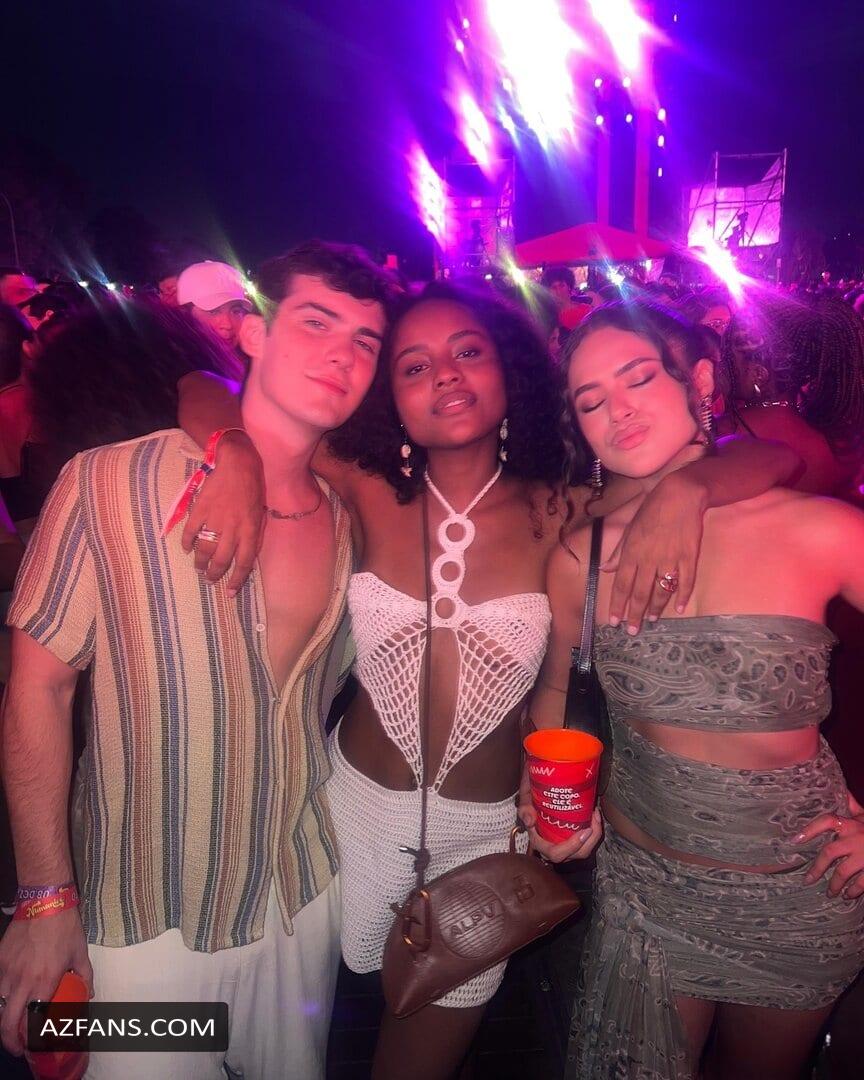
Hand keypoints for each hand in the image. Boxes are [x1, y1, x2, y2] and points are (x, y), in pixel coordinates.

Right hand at [0, 909, 92, 1055]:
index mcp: (44, 981)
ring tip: (14, 1020)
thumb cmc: (65, 928)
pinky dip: (2, 994)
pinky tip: (11, 994)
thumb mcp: (80, 953)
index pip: (32, 1020)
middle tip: (17, 1046)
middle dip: (10, 1040)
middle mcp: (22, 981)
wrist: (44, 902)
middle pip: (7, 1021)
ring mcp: (7, 971)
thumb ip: (85, 977)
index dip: (31, 1038)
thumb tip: (88, 995)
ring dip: (6, 1016)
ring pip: (0, 1004)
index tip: (33, 1045)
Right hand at [181, 430, 265, 595]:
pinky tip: (188, 548)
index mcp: (250, 531)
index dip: (236, 580)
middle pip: (221, 560)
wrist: (238, 464)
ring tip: (199, 568)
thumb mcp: (260, 515)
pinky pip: (191, 532)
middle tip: (210, 580)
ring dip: (200, 563)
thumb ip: (254, 536)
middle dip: (214, 574)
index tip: (229, 592)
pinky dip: (188, 543)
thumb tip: (246, 556)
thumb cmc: (253, 489)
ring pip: (205, 550)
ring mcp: (215, 520)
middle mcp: (233, 529)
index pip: (244, 563)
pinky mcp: (200, 510)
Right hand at [517, 764, 602, 861]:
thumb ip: (524, 808)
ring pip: (583, 851)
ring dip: (594, 837)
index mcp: (539, 841)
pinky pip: (585, 842)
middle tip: (594, 822)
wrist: (536, 785)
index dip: (572, 847)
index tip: (585, 831)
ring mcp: (563, 843)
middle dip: (589, 842)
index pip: (555, 853)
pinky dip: (594, 832)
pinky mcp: (570, 837)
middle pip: (574, 855)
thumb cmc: (531, 792)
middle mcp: (552, 846)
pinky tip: (594, 815)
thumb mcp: (525, 797)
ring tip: (596, 816)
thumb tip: (530, 821)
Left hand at [605, 471, 706, 632]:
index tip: (615, 621)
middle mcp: (648, 559)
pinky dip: (683, 596)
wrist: (680, 496)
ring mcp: (669, 559)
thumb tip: (605, 569)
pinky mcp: (688, 557)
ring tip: (652, 621)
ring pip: (661, 591)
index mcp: (631, 552)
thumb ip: (618, 552)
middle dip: (635, 614)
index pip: (622, 585)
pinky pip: (685, 581)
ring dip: (656, 608)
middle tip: (633, 631)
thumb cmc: (651, 510)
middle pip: (640, 593)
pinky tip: (679, 608)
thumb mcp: (629, 528)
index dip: (618, 605)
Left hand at [796, 800, 863, 898]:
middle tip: (808, 880)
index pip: (826, 821)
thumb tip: (841, 791)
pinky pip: (861, 883)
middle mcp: (856, 838)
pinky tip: (848, 895)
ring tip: (830, 893)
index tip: (794, 840)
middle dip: (817, 868)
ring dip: (834, 885)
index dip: (809, 829)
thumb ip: (852, 806)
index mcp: (851, 824)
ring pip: (843, 872)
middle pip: (829, 852)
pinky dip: (853, 891)